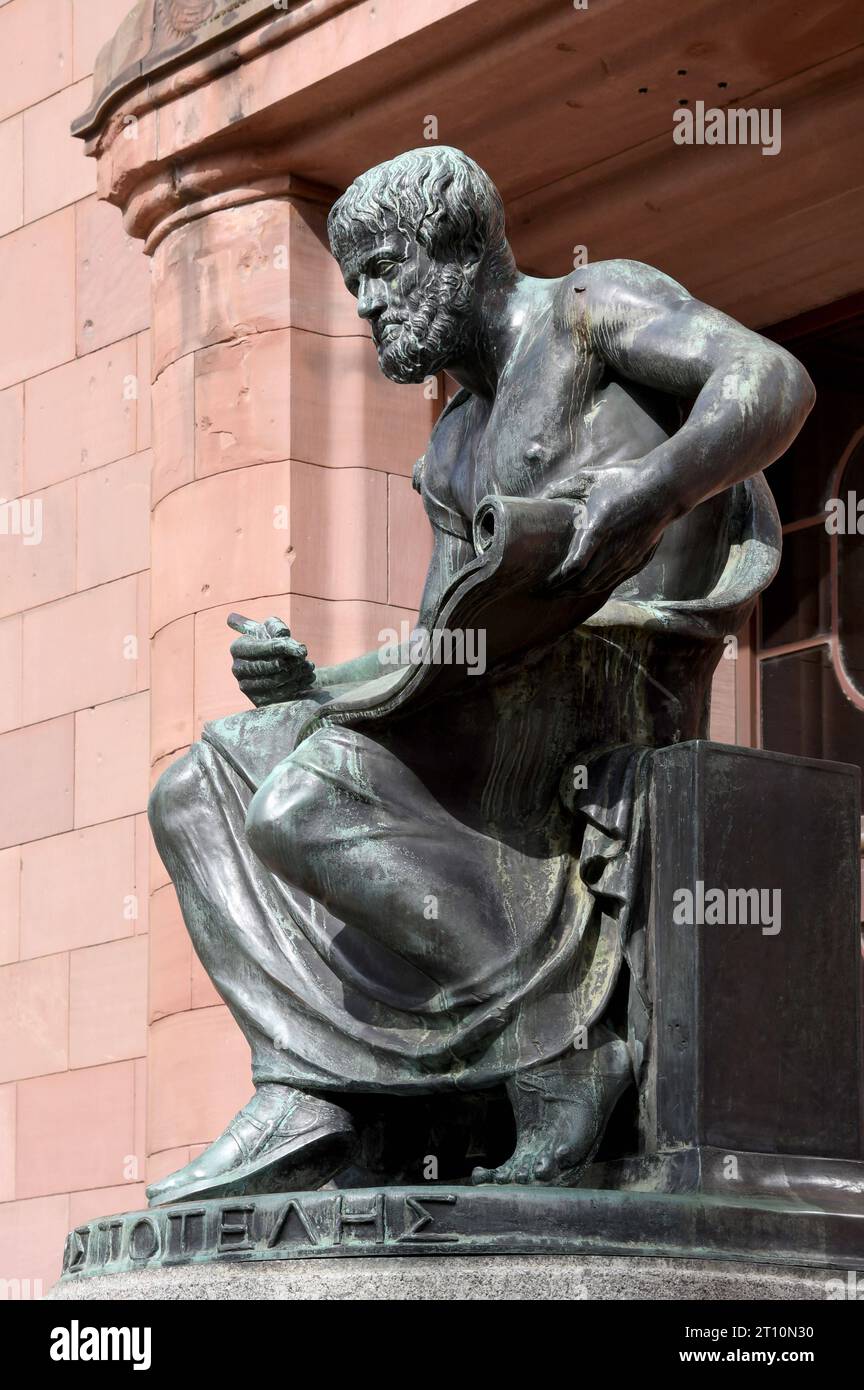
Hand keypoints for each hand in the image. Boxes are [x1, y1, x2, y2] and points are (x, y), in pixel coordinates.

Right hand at [228, 614, 316, 707]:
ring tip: (309, 665)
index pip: (257, 649)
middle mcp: (238, 669)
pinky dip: (298, 684)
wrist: (277, 664)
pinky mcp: (258, 701)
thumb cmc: (273, 643)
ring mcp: (246, 687)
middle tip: (304, 656)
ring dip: (297, 672)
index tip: (299, 648)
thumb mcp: (273, 629)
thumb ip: (276, 627)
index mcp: (237, 648)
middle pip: (267, 666)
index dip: (279, 648)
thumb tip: (282, 635)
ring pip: (276, 680)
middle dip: (290, 661)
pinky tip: (308, 676)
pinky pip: (280, 695)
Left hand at [546, 462, 673, 594]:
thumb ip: (564, 487)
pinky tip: (589, 586)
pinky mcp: (637, 560)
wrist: (664, 488)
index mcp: (598, 530)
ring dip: (579, 592)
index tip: (544, 582)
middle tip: (547, 592)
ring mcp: (627, 557)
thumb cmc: (626, 480)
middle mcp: (613, 550)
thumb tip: (541, 495)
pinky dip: (598, 587)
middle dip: (563, 591)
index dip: (557, 579)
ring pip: (599, 585)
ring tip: (564, 592)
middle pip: (584, 583)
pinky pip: (614, 581)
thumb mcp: (592, 478)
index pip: (574, 566)